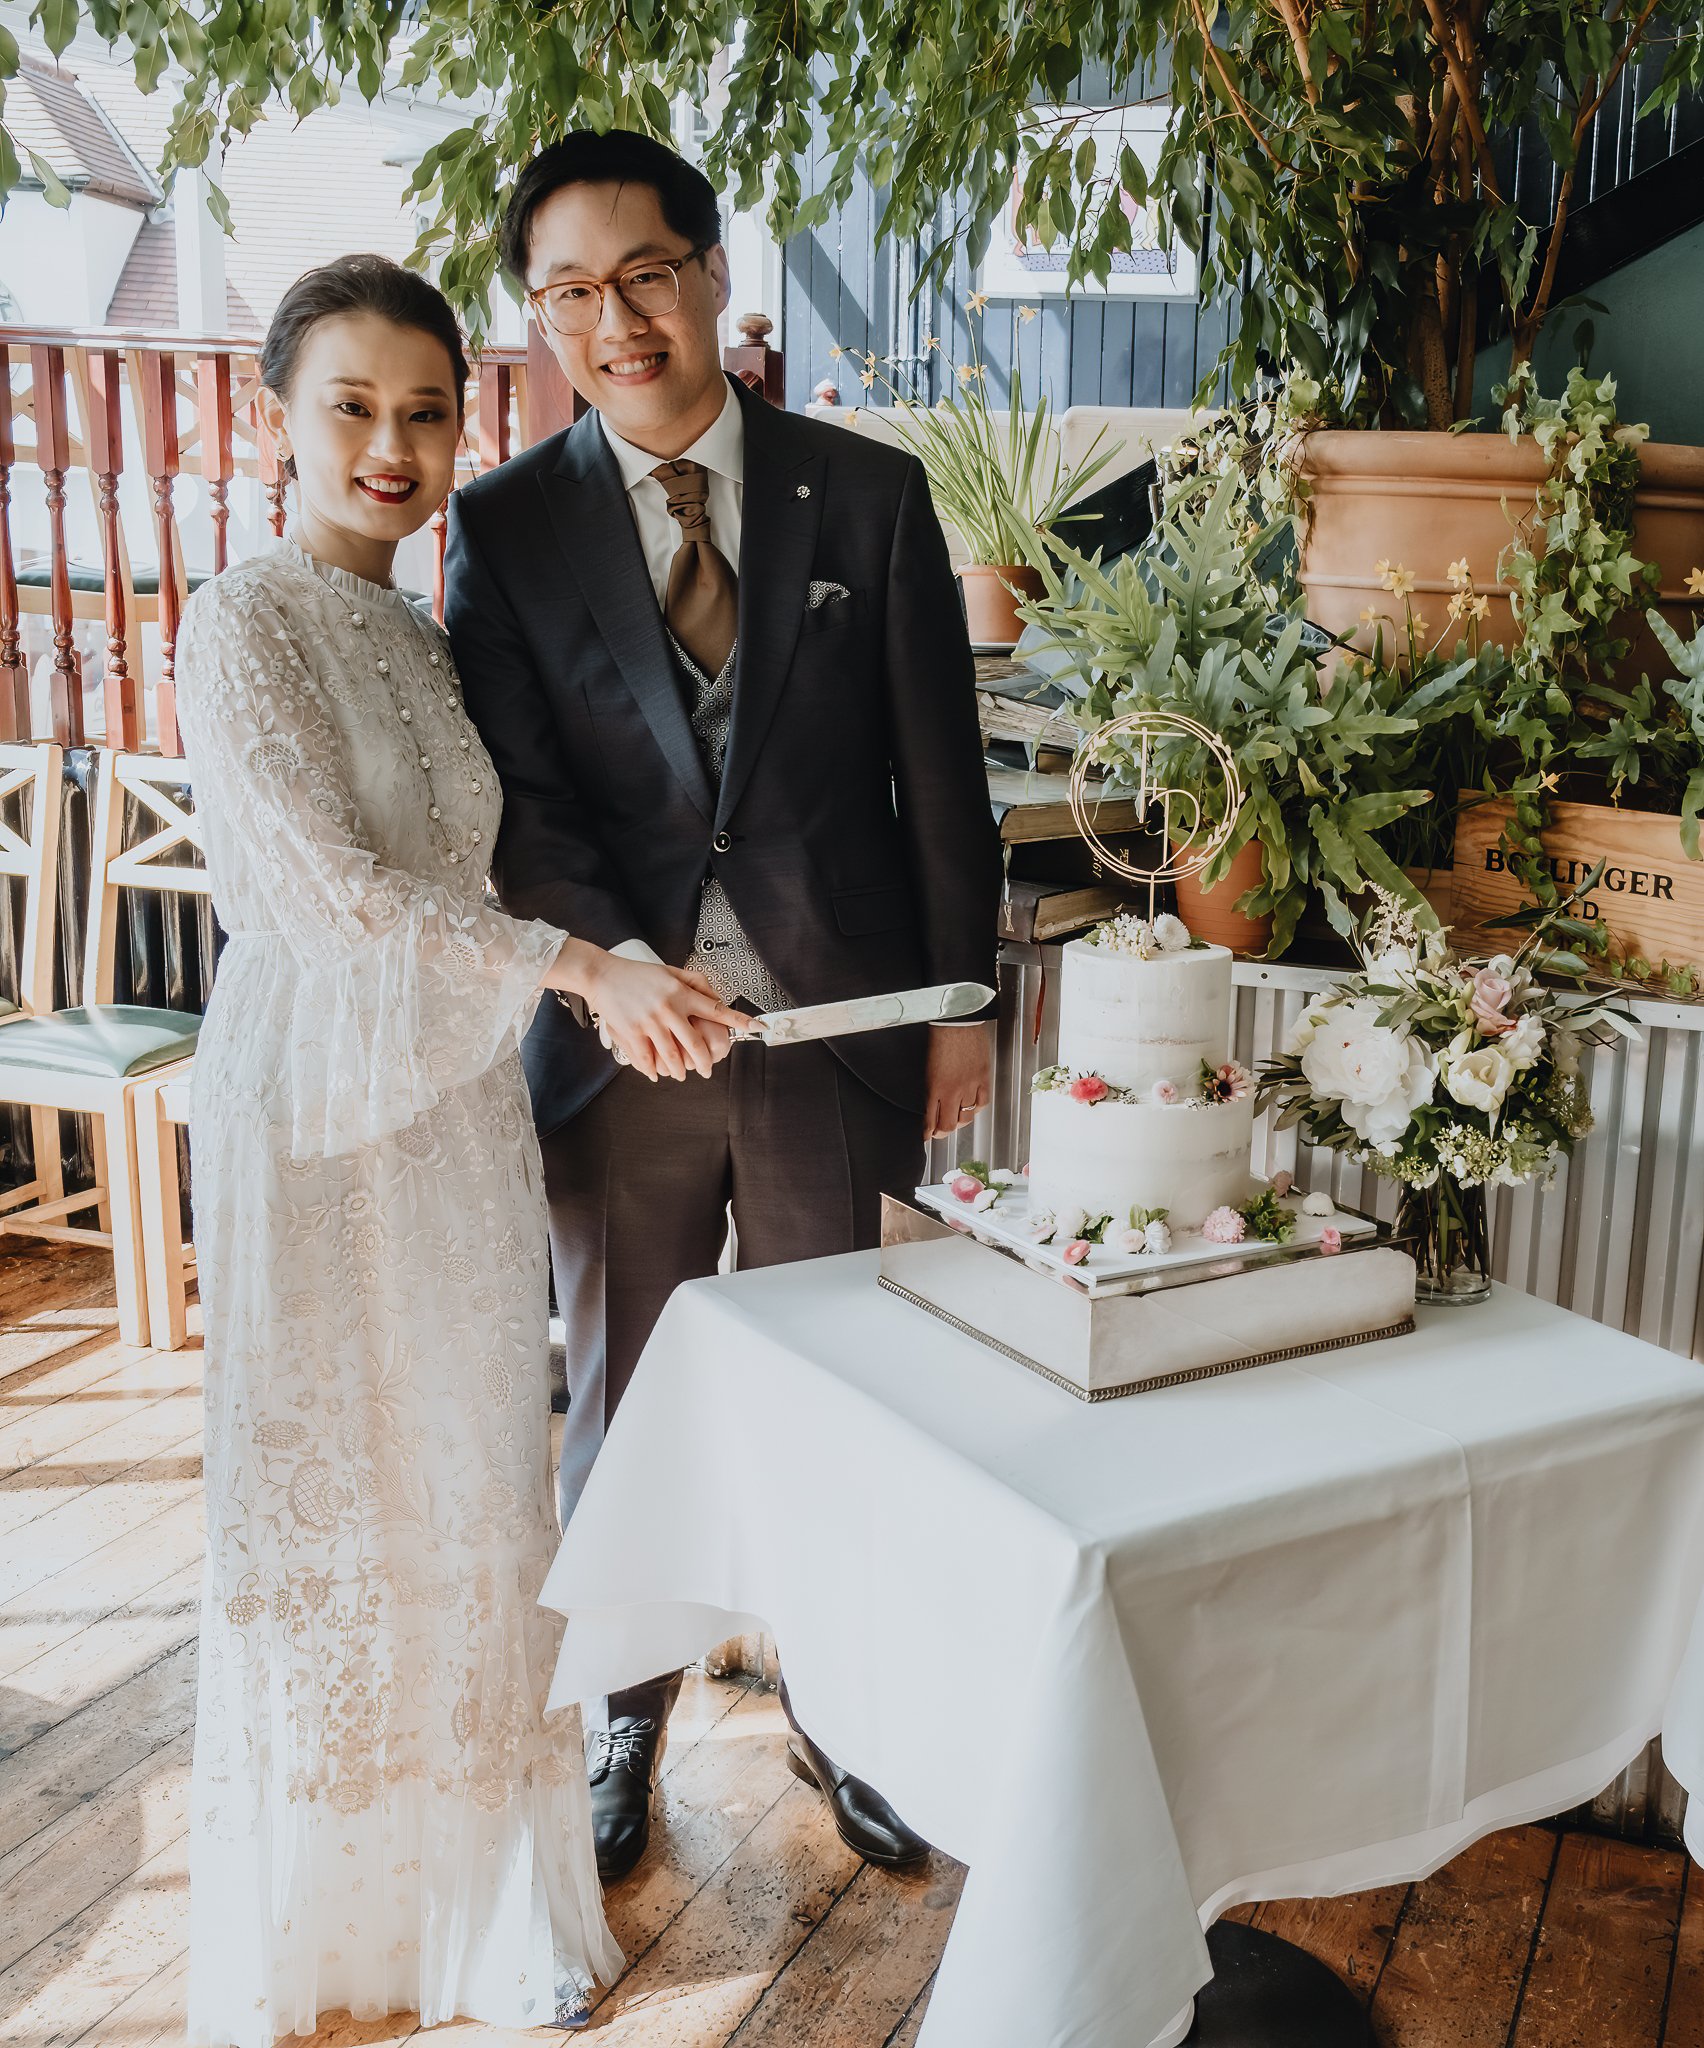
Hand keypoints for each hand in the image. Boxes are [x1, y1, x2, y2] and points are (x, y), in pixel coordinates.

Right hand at [547, 944, 746, 1080]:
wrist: (603, 975)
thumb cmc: (637, 973)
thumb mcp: (670, 971)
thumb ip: (695, 983)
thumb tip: (716, 997)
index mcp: (681, 993)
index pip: (716, 1010)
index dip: (738, 1021)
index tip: (756, 1027)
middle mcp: (669, 1009)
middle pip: (695, 1044)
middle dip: (704, 1062)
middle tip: (706, 1070)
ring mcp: (650, 1022)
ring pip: (673, 1057)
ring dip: (680, 1070)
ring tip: (681, 1074)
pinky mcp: (632, 1032)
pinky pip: (647, 1059)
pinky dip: (654, 1071)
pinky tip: (657, 1074)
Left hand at [924, 1022, 992, 1140]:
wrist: (956, 1021)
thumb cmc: (939, 1038)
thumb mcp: (927, 1067)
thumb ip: (930, 1088)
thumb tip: (929, 1103)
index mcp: (934, 1087)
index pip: (930, 1120)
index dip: (928, 1132)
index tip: (926, 1135)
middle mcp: (952, 1090)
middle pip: (948, 1125)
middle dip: (941, 1133)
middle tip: (938, 1133)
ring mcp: (970, 1085)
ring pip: (966, 1117)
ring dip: (959, 1123)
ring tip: (954, 1121)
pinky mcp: (983, 1078)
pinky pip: (982, 1103)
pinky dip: (976, 1109)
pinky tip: (971, 1107)